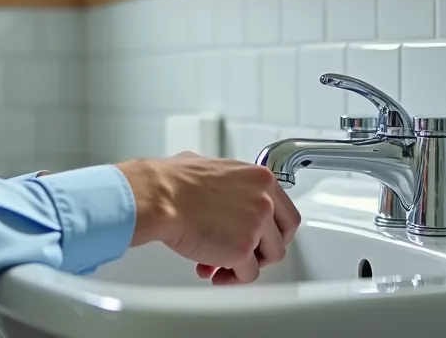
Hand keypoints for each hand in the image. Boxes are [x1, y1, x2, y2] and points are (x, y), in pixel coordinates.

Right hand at [117, 151, 300, 284]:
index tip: (263, 237)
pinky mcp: (242, 250)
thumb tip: (223, 192)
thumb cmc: (173, 181)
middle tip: (247, 254)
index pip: (285, 211)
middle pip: (282, 236)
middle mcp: (264, 201)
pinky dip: (232, 277)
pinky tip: (213, 272)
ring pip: (268, 258)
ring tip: (222, 266)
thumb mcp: (211, 168)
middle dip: (264, 249)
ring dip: (246, 264)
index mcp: (260, 179)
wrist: (159, 197)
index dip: (274, 229)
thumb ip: (229, 184)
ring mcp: (256, 226)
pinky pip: (247, 274)